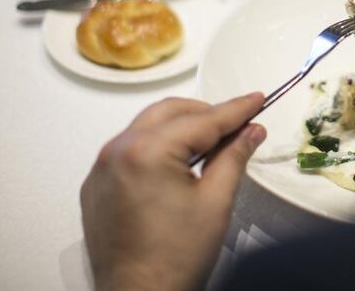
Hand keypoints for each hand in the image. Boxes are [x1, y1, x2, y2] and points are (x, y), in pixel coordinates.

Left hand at [80, 93, 266, 290]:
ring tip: (211, 144)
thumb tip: (252, 130)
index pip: (202, 120)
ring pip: (147, 127)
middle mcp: (117, 150)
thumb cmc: (178, 255)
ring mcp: (101, 168)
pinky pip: (130, 150)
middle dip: (206, 114)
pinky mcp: (96, 186)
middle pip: (170, 113)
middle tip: (237, 125)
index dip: (235, 109)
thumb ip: (234, 155)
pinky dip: (157, 146)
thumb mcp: (216, 201)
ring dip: (180, 128)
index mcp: (147, 151)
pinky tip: (177, 164)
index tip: (258, 99)